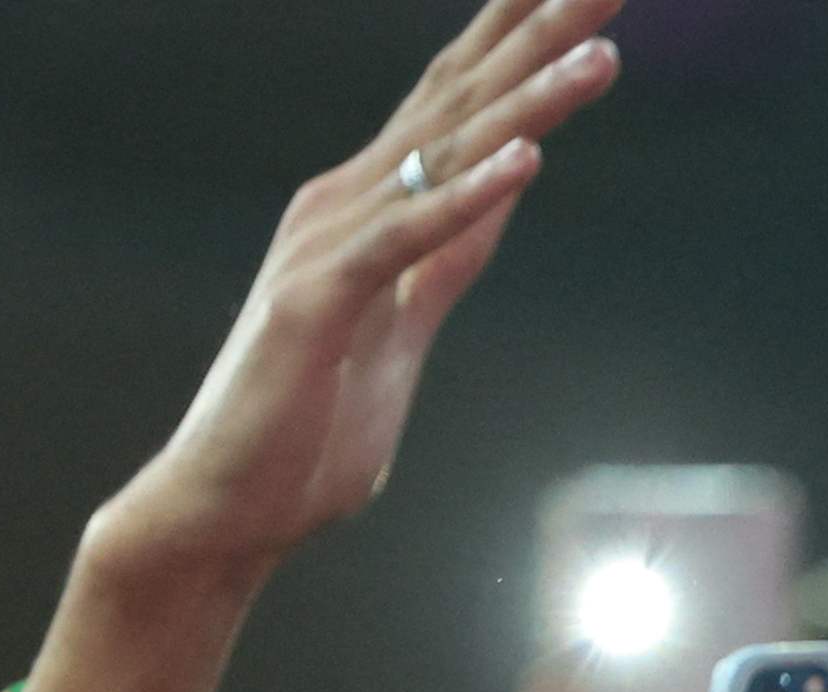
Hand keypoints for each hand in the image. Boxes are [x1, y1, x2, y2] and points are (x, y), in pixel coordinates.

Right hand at [26, 0, 620, 691]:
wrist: (226, 507)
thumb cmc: (307, 428)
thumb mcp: (408, 325)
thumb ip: (450, 257)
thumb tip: (503, 192)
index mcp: (370, 206)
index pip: (461, 105)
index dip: (523, 42)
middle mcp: (347, 202)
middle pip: (461, 98)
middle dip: (537, 33)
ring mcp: (330, 246)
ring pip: (445, 154)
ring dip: (529, 99)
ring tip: (601, 48)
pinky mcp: (319, 302)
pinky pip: (408, 242)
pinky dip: (467, 198)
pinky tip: (524, 162)